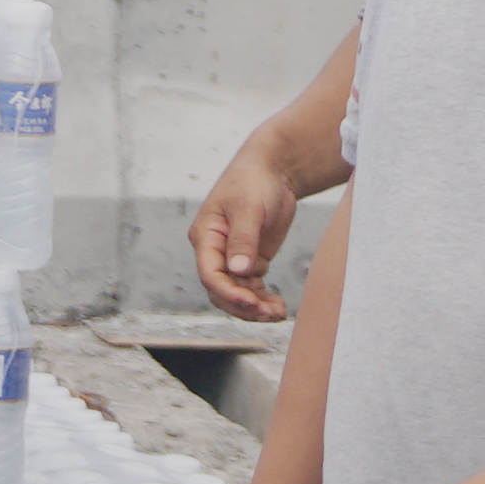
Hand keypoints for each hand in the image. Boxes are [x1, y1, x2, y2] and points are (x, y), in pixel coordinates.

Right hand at [188, 122, 318, 318]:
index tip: (251, 302)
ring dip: (255, 307)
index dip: (227, 292)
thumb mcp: (248, 209)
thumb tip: (237, 271)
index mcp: (205, 237)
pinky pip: (252, 288)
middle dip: (243, 305)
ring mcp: (232, 257)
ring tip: (278, 313)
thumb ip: (243, 240)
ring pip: (237, 293)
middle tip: (269, 313)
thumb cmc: (253, 182)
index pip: (209, 274)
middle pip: (221, 290)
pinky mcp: (250, 260)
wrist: (273, 170)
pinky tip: (278, 307)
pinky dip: (263, 299)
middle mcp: (214, 251)